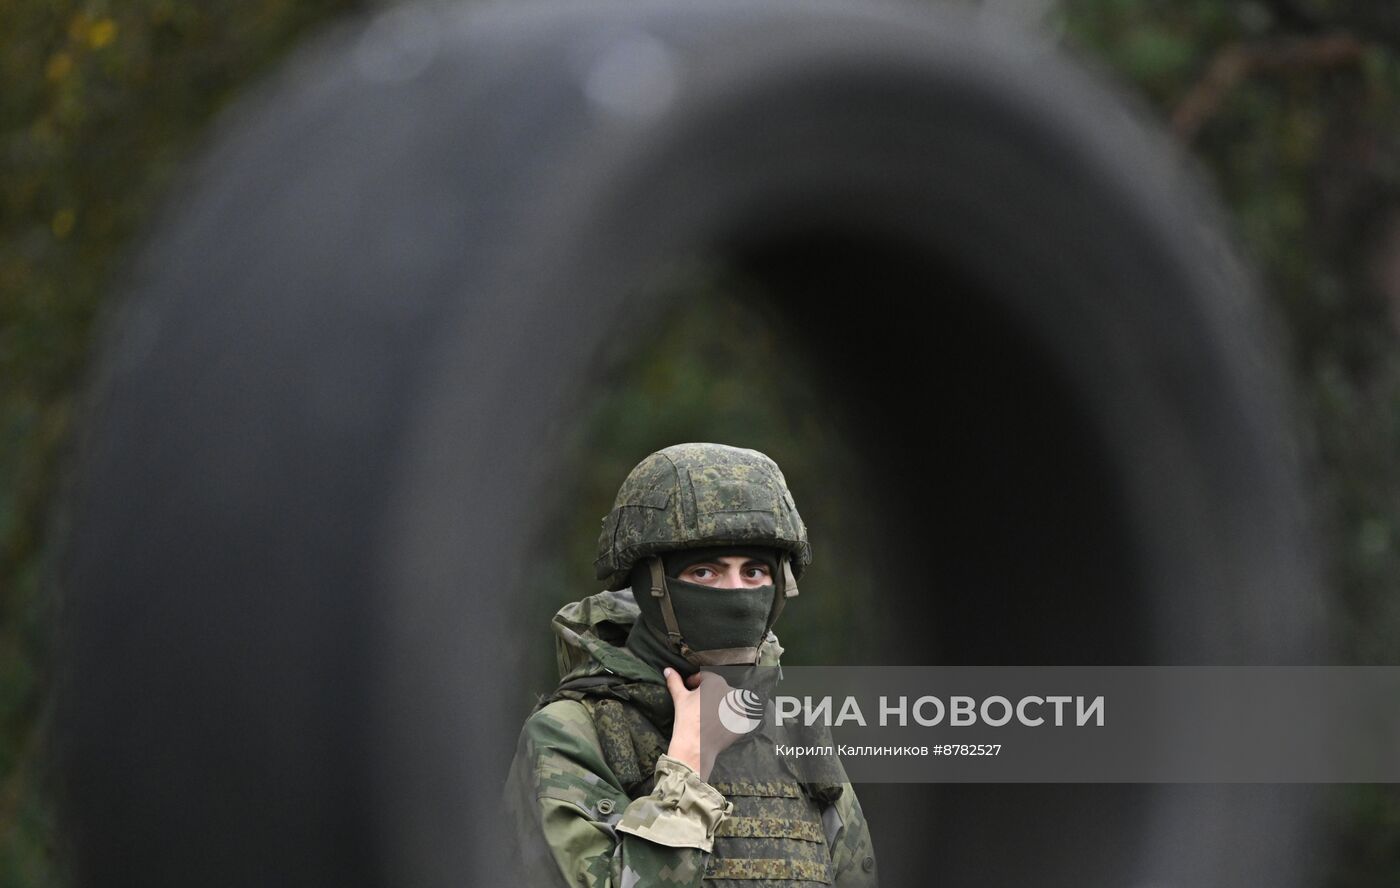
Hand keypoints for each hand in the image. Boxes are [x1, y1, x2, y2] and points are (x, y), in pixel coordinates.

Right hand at [663, 667, 745, 781]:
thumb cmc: (686, 720)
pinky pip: (737, 716)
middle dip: (708, 693)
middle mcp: (730, 691)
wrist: (696, 746)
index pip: (704, 677)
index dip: (695, 682)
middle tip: (698, 704)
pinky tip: (719, 723)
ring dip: (721, 705)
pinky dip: (731, 718)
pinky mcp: (744, 722)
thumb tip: (668, 670)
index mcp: (715, 682)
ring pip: (729, 702)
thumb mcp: (680, 698)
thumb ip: (675, 682)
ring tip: (709, 714)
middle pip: (718, 689)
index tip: (689, 688)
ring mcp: (739, 707)